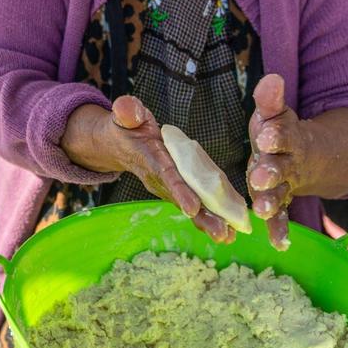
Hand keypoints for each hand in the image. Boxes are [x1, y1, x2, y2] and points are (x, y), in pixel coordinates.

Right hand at [60, 97, 233, 242]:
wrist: (118, 144)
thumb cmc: (127, 127)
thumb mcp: (125, 116)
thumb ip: (127, 112)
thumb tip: (128, 110)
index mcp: (151, 158)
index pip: (166, 175)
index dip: (179, 191)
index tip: (193, 207)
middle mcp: (159, 178)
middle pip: (182, 199)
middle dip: (201, 217)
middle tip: (222, 233)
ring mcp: (167, 187)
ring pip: (189, 207)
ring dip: (208, 222)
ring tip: (228, 237)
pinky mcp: (175, 189)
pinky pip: (192, 205)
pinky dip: (208, 217)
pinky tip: (227, 231)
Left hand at [247, 74, 306, 249]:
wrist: (307, 156)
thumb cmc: (279, 133)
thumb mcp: (275, 115)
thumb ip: (270, 100)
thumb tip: (272, 78)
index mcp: (285, 138)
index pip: (282, 135)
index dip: (276, 136)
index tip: (267, 137)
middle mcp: (288, 163)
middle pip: (280, 168)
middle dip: (270, 172)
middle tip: (258, 177)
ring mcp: (286, 185)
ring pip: (280, 194)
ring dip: (272, 202)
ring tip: (262, 211)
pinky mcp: (282, 201)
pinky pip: (283, 217)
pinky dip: (281, 230)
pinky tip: (278, 243)